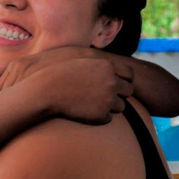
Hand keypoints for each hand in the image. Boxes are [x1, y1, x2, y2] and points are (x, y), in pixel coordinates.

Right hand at [0, 47, 134, 123]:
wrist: (48, 90)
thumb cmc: (62, 73)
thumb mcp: (82, 60)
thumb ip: (100, 63)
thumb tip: (112, 68)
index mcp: (108, 67)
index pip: (130, 74)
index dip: (126, 79)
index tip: (119, 83)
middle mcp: (112, 82)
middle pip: (129, 91)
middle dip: (120, 94)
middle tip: (107, 96)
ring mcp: (108, 99)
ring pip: (120, 107)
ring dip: (110, 106)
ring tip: (92, 103)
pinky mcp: (101, 115)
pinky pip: (108, 118)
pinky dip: (100, 117)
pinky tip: (85, 111)